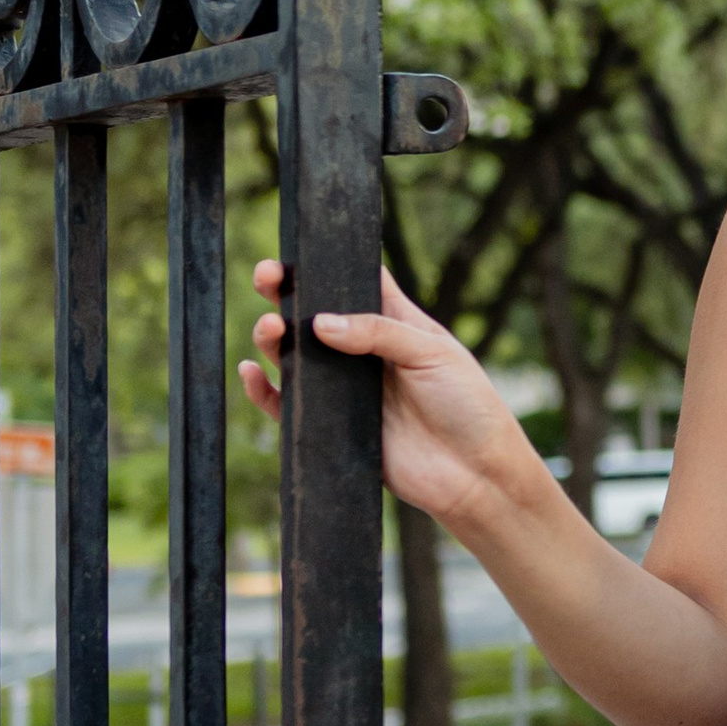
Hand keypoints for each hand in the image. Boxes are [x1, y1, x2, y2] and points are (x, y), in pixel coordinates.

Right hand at [239, 257, 536, 533]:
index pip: (355, 284)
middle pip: (314, 314)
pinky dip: (264, 391)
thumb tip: (320, 323)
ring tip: (270, 327)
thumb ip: (378, 332)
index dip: (327, 264)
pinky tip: (251, 372)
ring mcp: (347, 390)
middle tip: (267, 278)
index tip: (299, 250)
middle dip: (285, 293)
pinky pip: (287, 406)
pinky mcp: (334, 427)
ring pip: (295, 356)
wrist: (475, 475)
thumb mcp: (432, 354)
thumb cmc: (469, 407)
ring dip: (273, 338)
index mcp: (394, 323)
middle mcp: (365, 353)